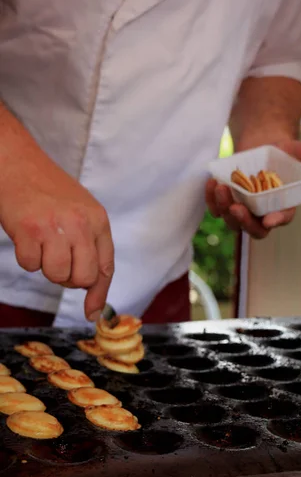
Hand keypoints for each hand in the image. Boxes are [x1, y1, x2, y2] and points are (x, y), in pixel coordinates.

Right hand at [0, 157, 113, 320]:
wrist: (18, 163)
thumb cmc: (49, 191)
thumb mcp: (81, 213)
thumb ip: (90, 248)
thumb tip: (93, 297)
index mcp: (98, 220)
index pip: (106, 267)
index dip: (99, 293)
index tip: (93, 312)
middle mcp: (81, 224)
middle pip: (83, 277)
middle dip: (68, 277)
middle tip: (56, 257)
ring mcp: (56, 227)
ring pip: (57, 275)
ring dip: (45, 267)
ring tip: (42, 244)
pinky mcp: (30, 230)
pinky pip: (30, 266)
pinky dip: (26, 257)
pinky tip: (27, 236)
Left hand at [206, 139, 300, 238]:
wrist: (260, 146)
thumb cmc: (280, 152)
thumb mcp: (292, 149)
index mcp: (284, 205)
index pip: (282, 217)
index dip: (276, 220)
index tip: (269, 220)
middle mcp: (263, 213)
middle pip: (254, 228)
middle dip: (244, 221)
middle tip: (236, 207)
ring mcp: (244, 210)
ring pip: (232, 221)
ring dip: (224, 208)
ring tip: (221, 188)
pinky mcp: (227, 202)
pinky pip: (217, 208)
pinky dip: (212, 199)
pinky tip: (212, 182)